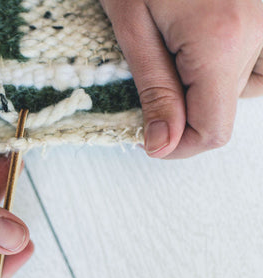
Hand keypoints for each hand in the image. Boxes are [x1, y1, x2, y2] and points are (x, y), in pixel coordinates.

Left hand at [100, 0, 262, 157]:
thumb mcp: (132, 27)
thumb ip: (154, 89)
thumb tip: (161, 145)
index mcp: (219, 43)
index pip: (212, 130)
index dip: (178, 146)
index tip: (149, 138)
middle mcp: (257, 32)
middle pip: (225, 109)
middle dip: (184, 106)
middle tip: (155, 70)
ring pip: (249, 86)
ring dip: (214, 85)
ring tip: (181, 48)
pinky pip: (259, 59)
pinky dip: (234, 64)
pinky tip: (207, 43)